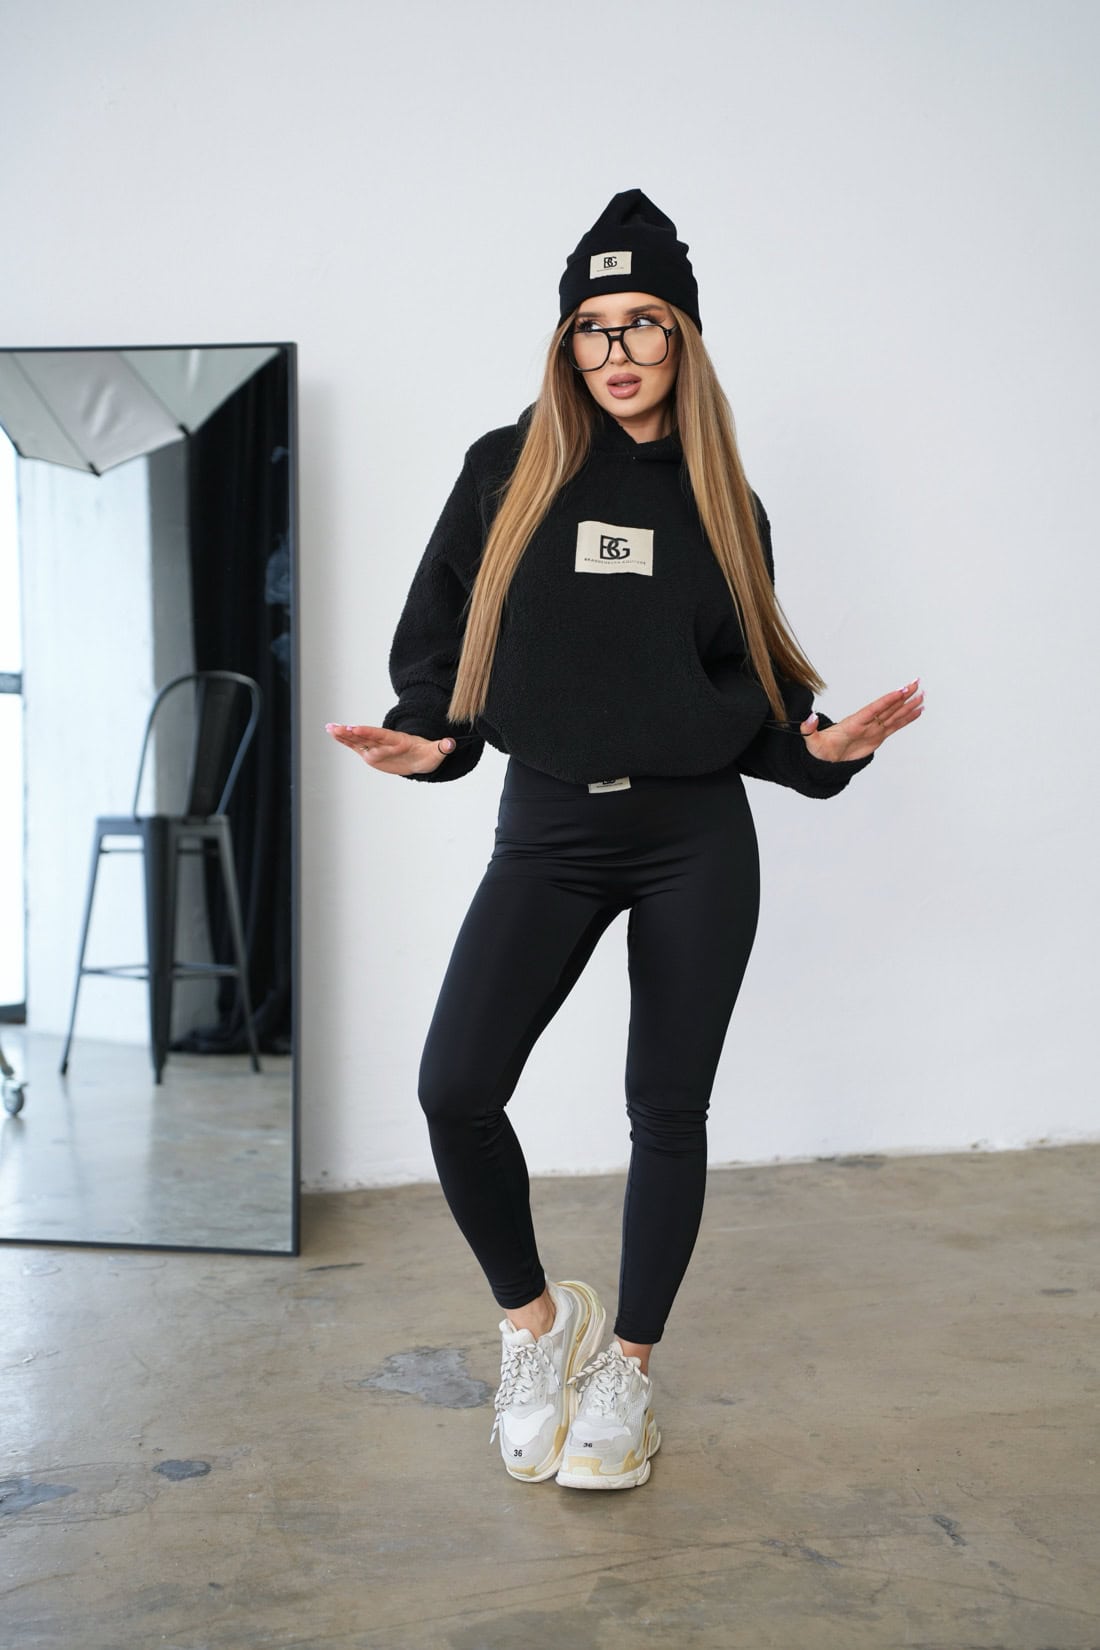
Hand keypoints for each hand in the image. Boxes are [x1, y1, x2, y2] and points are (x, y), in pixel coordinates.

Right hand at [325, 722, 455, 775]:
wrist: (422, 756)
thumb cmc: (428, 754)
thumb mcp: (436, 752)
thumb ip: (441, 747)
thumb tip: (450, 744)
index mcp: (398, 740)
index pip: (382, 735)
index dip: (369, 732)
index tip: (356, 729)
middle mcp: (385, 742)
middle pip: (367, 736)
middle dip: (354, 733)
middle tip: (339, 728)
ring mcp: (377, 747)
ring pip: (359, 740)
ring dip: (344, 735)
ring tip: (329, 728)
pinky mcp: (371, 753)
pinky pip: (357, 746)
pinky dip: (345, 741)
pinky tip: (332, 734)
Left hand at [799, 678, 923, 761]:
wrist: (825, 759)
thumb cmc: (819, 749)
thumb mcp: (811, 740)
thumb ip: (810, 729)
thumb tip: (810, 717)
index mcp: (854, 722)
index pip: (874, 709)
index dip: (887, 701)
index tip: (900, 691)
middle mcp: (866, 723)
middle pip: (888, 707)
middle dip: (902, 696)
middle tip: (916, 684)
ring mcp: (873, 729)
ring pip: (894, 715)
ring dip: (908, 706)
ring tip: (922, 696)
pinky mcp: (878, 737)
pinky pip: (895, 726)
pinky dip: (907, 719)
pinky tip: (917, 712)